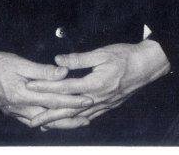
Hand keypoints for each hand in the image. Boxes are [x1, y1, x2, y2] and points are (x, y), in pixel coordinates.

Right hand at [0, 52, 93, 128]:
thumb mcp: (20, 62)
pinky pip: (32, 121)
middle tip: (88, 117)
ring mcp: (15, 112)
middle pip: (50, 118)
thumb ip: (42, 71)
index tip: (88, 100)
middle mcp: (19, 108)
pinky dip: (46, 122)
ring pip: (42, 123)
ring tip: (76, 120)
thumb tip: (63, 73)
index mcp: (22, 95)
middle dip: (70, 119)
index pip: (53, 100)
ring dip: (59, 122)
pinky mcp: (12, 112)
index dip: (72, 101)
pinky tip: (53, 120)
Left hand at [26, 39, 169, 128]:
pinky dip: (77, 121)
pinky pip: (90, 116)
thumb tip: (58, 60)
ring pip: (78, 116)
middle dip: (49, 116)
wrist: (148, 66)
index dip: (46, 87)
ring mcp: (104, 104)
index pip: (64, 87)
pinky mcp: (109, 105)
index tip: (31, 87)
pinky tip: (70, 123)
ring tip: (45, 126)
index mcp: (94, 84)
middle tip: (32, 121)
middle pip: (68, 109)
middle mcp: (98, 98)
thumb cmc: (125, 56)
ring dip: (61, 122)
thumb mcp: (101, 53)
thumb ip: (78, 59)